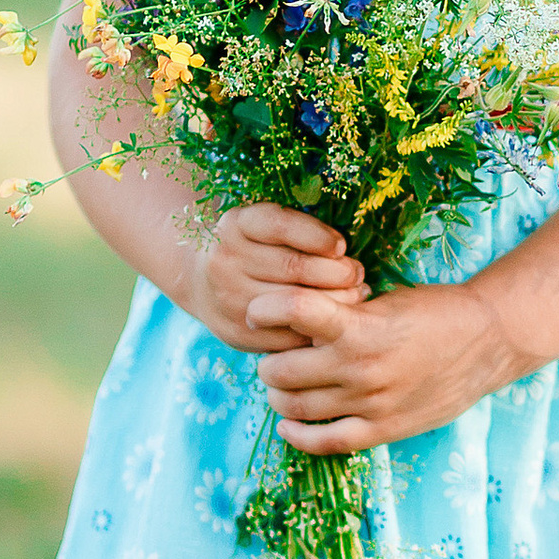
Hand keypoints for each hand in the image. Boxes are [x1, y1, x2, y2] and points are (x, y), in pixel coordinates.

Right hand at [188, 204, 366, 355]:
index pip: (280, 225)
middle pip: (295, 267)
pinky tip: (333, 320)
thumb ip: (298, 228)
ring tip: (355, 294)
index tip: (342, 245)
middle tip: (357, 273)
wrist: (201, 283)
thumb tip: (345, 252)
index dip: (319, 236)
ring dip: (336, 301)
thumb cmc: (252, 248)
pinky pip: (288, 335)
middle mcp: (225, 259)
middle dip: (338, 272)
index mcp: (236, 224)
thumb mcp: (264, 226)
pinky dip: (317, 328)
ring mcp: (228, 299)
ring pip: (294, 303)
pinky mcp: (237, 332)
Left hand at [257, 279, 514, 453]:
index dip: (264, 309)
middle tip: (275, 354)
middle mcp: (359, 366)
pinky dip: (297, 435)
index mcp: (359, 324)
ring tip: (282, 385)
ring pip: (294, 408)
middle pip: (280, 370)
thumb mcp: (384, 299)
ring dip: (278, 396)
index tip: (258, 311)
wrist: (488, 341)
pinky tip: (288, 424)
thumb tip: (288, 321)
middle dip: (270, 362)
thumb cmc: (434, 311)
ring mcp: (370, 403)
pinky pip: (324, 442)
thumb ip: (339, 313)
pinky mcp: (383, 429)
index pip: (291, 311)